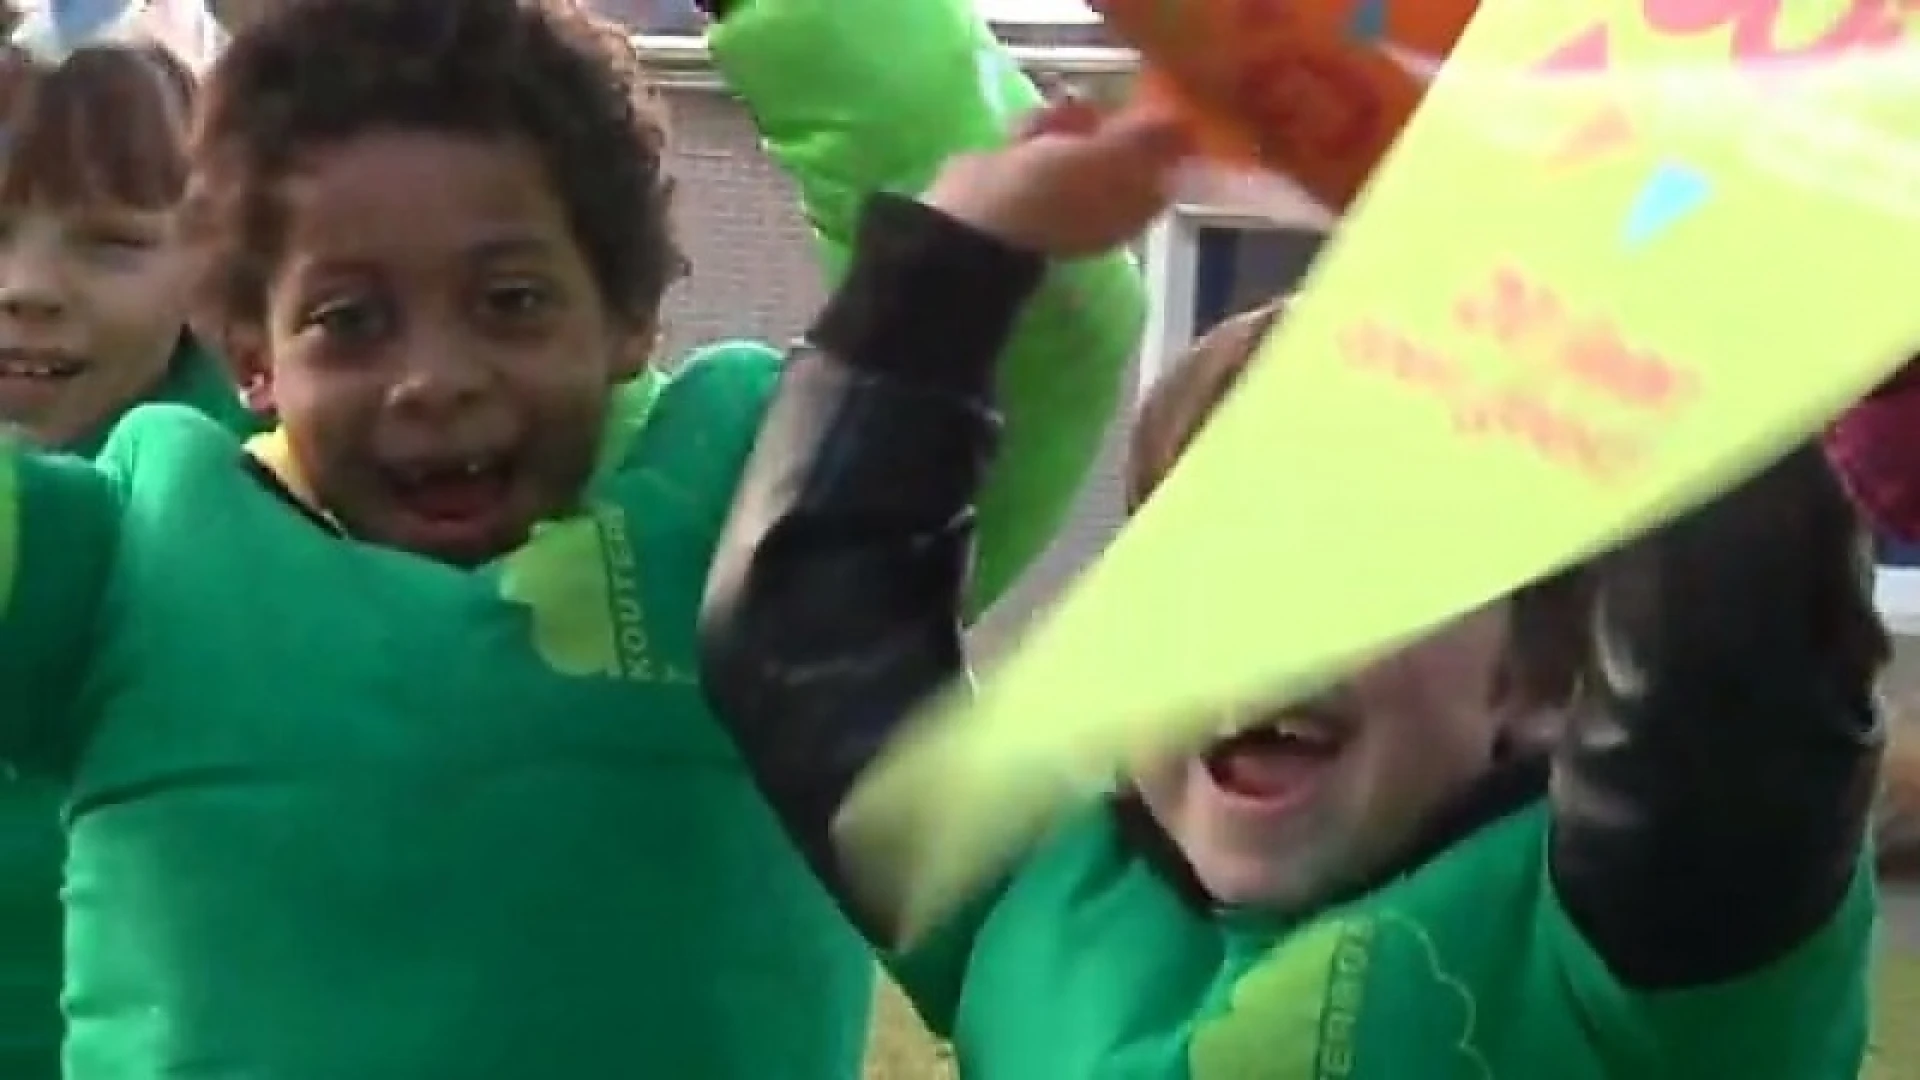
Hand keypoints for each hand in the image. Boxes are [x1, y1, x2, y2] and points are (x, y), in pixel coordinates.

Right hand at [922, 101, 1187, 257]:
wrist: (976, 219)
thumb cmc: (1051, 193)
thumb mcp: (1108, 160)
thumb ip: (1148, 138)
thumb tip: (1187, 121)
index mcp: (1133, 207)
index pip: (1164, 163)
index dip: (1157, 131)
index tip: (1144, 105)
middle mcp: (1106, 199)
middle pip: (1123, 142)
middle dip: (1103, 122)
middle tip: (1085, 118)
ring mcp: (1066, 185)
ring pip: (1083, 131)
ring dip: (1063, 121)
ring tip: (1041, 129)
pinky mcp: (1029, 171)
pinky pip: (1046, 135)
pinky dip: (1033, 129)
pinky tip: (1018, 136)